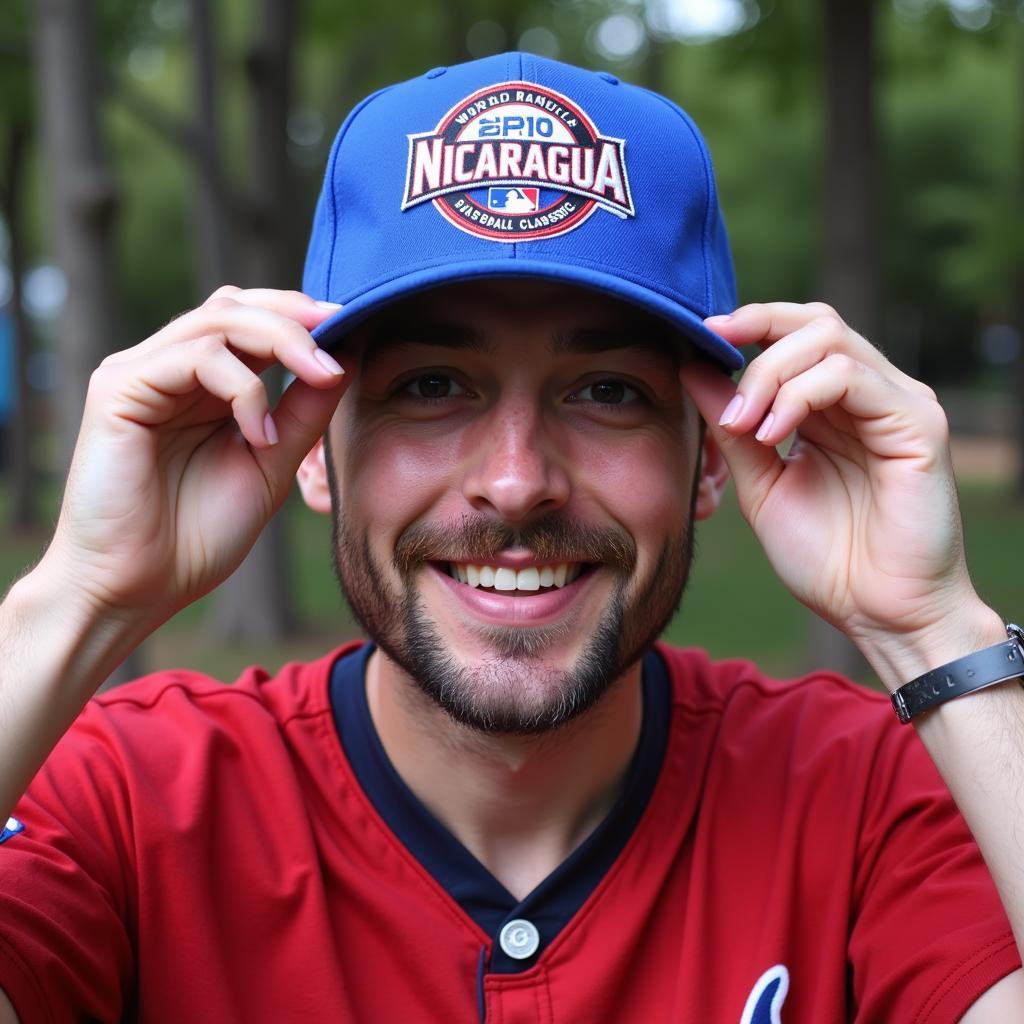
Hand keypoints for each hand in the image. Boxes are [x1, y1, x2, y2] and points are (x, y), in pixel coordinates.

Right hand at [43, 286, 348, 627]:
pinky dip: (242, 388)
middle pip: (237, 305)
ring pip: (219, 319)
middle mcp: (168, 368)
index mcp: (203, 384)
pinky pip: (193, 358)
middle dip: (298, 315)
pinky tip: (261, 434)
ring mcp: (140, 374)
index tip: (354, 326)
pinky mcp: (118, 389)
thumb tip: (343, 359)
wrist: (138, 588)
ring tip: (321, 377)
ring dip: (282, 341)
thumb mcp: (271, 464)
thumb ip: (303, 413)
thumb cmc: (196, 535)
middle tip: (343, 329)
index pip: (253, 321)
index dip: (304, 318)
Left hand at [681, 302, 1001, 683]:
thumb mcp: (761, 485)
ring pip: (830, 340)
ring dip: (770, 376)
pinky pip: (852, 378)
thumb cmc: (827, 557)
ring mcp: (898, 404)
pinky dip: (799, 397)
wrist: (877, 613)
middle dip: (756, 342)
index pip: (799, 332)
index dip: (751, 321)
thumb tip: (692, 368)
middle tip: (723, 400)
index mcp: (837, 406)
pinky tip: (771, 435)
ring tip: (743, 427)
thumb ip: (732, 428)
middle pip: (815, 321)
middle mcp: (872, 395)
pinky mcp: (918, 424)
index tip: (702, 336)